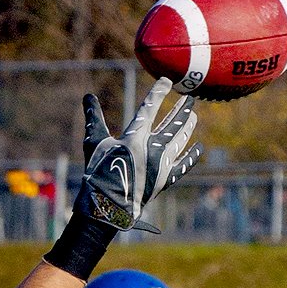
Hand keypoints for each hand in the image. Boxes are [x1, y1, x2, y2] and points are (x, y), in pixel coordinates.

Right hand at [74, 77, 201, 231]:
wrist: (108, 205)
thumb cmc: (98, 172)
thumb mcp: (95, 143)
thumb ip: (94, 118)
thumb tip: (88, 96)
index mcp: (135, 138)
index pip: (149, 109)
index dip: (158, 93)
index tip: (166, 82)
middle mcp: (153, 149)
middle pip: (173, 124)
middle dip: (181, 109)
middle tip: (190, 98)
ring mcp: (162, 165)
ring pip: (180, 140)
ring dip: (187, 126)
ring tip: (193, 115)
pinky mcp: (166, 179)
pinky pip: (183, 165)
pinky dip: (191, 155)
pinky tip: (198, 147)